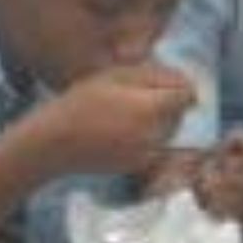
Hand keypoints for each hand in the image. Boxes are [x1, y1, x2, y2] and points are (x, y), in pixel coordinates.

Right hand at [18, 58, 201, 184]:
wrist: (53, 144)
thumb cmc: (80, 103)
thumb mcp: (115, 76)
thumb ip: (155, 76)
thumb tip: (188, 84)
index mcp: (152, 108)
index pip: (188, 93)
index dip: (176, 84)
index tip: (157, 83)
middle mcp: (157, 134)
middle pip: (179, 111)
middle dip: (164, 101)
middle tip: (131, 96)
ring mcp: (150, 153)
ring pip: (169, 129)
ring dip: (156, 118)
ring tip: (122, 113)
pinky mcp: (140, 165)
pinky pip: (155, 145)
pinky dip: (145, 136)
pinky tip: (118, 131)